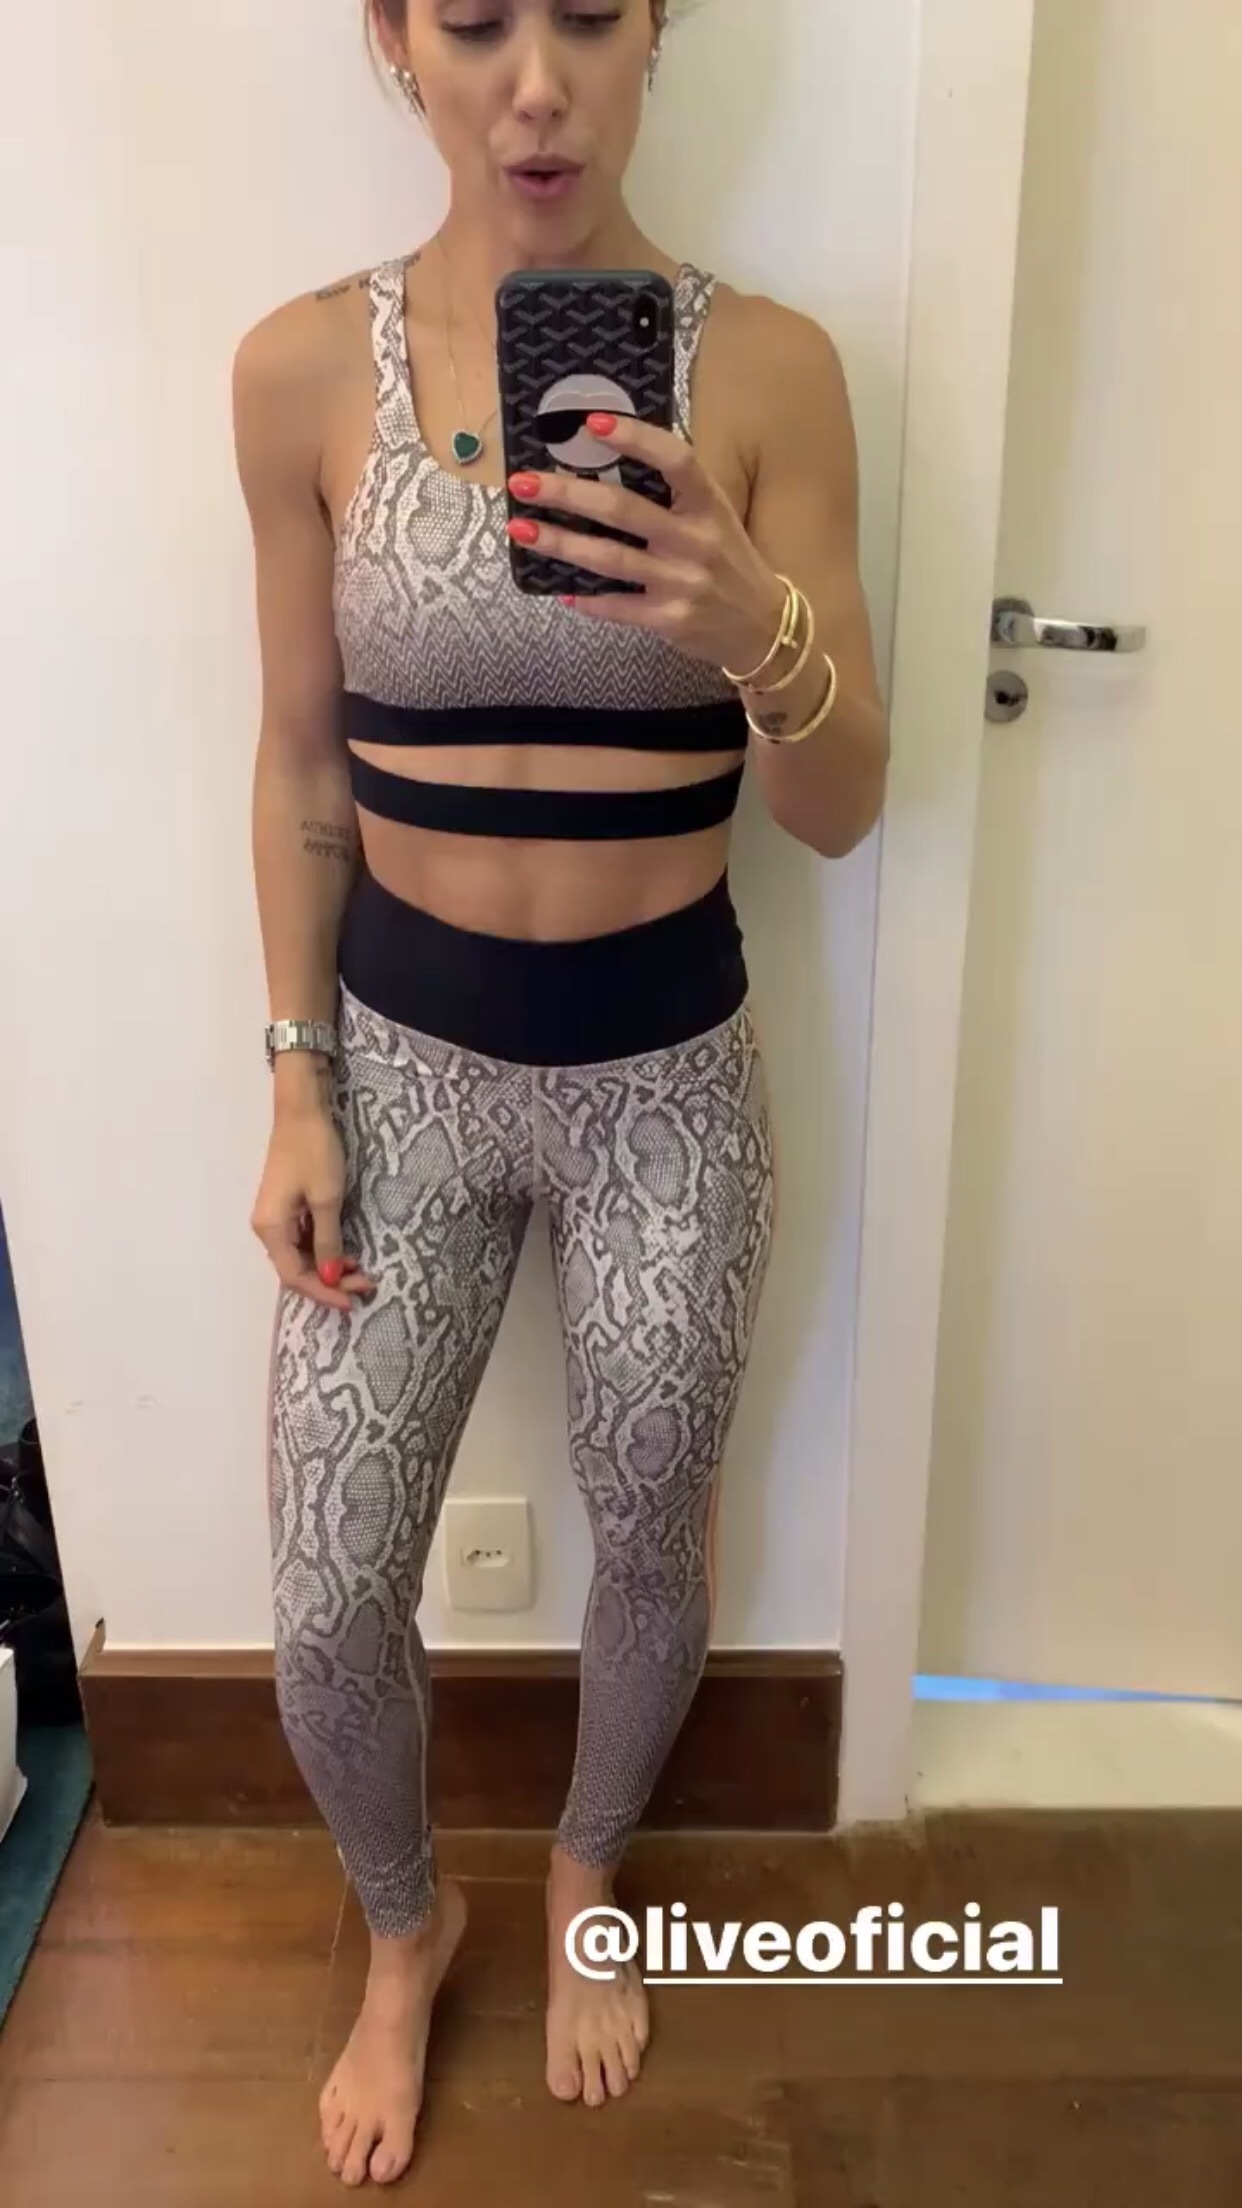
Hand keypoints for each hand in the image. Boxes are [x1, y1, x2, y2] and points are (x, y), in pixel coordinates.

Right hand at [250, 1102, 375, 1312]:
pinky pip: (304, 1240)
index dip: (322, 1292)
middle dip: (329, 1281)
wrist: (302, 1110)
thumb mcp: (326, 1199)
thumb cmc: (313, 1152)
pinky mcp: (288, 1207)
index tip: (351, 1301)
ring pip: (302, 1256)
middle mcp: (268, 1228)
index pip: (294, 1276)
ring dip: (329, 1267)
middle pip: (296, 1269)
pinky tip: (346, 1254)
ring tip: (360, 1272)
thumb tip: (328, 1277)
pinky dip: (325, 1250)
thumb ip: (327, 1241)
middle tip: (365, 1284)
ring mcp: (277, 1217)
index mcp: (270, 1229)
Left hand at [507, 412, 786, 672]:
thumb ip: (675, 492)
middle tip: (524, 482)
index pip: (675, 461)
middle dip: (568, 494)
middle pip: (624, 510)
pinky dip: (586, 599)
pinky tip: (558, 590)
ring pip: (609, 559)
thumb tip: (610, 456)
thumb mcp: (716, 516)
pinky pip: (617, 606)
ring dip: (560, 542)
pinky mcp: (668, 619)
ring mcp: (681, 582)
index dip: (636, 439)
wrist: (763, 627)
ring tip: (522, 529)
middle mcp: (695, 541)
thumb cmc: (729, 561)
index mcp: (709, 505)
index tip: (593, 423)